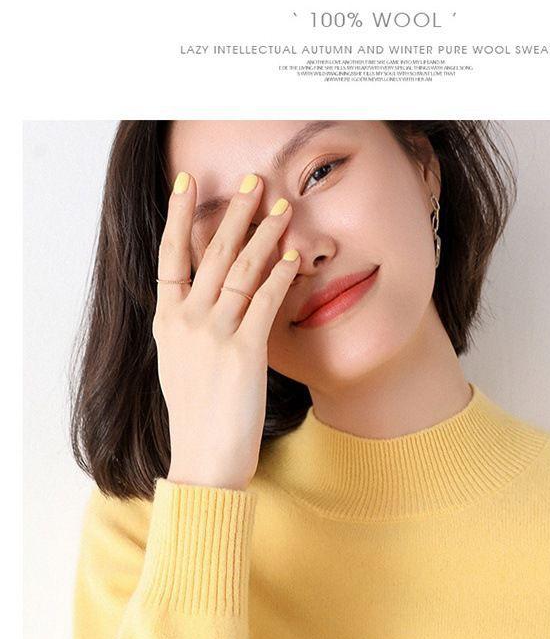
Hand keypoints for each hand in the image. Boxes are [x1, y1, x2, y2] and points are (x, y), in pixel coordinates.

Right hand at [154, 171, 301, 489]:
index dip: (178, 216)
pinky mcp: (243, 352)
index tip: (186, 183)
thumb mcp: (179, 360)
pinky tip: (292, 256)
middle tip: (252, 180)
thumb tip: (201, 292)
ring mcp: (213, 335)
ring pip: (241, 270)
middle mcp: (187, 321)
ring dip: (264, 235)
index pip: (170, 256)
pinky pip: (264, 302)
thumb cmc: (197, 413)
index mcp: (167, 321)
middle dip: (233, 213)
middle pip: (212, 253)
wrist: (205, 458)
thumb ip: (187, 323)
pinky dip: (279, 275)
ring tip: (282, 209)